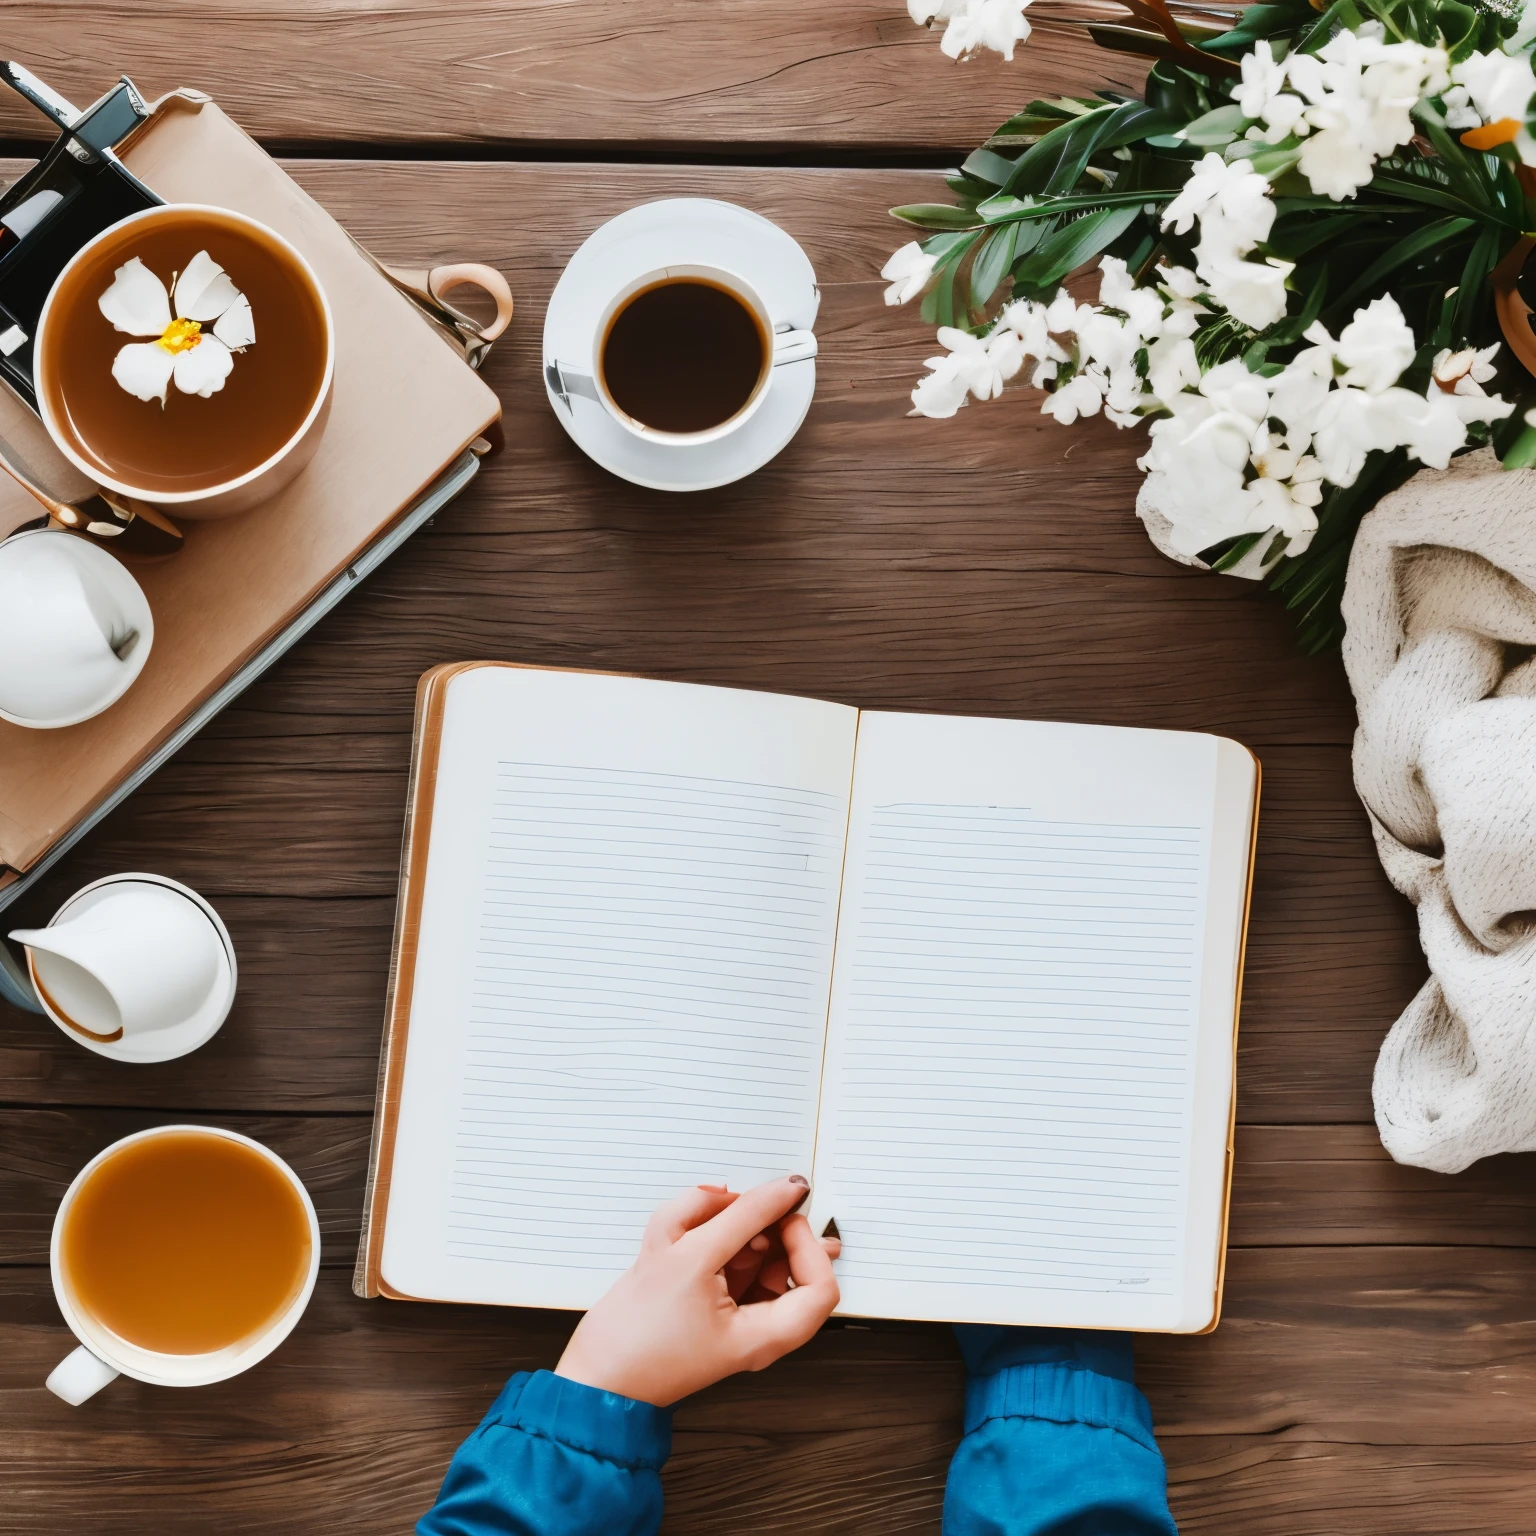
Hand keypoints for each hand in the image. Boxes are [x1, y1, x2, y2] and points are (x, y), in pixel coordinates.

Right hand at [554, 1175, 840, 1406]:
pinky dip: (712, 1241)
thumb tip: (786, 1188)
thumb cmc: (638, 1336)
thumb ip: (744, 1216)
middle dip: (765, 1229)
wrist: (592, 1378)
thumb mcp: (691, 1257)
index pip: (821, 1285)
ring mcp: (733, 1317)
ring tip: (695, 1222)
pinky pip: (728, 1264)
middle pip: (789, 1267)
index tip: (780, 1215)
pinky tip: (682, 1233)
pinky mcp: (709, 1306)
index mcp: (767, 1334)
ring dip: (733, 1230)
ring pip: (756, 1259)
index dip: (806, 1243)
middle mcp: (757, 1329)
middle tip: (736, 1209)